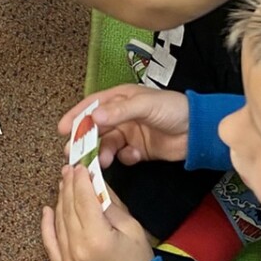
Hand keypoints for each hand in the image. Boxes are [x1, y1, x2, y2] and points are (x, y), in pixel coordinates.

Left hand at [42, 167, 153, 260]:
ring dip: (60, 200)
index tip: (80, 165)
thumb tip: (95, 182)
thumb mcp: (132, 228)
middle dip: (69, 185)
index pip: (83, 200)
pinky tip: (47, 209)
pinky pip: (49, 243)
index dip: (80, 180)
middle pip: (68, 208)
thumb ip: (110, 204)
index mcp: (97, 238)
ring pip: (59, 222)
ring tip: (64, 184)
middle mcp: (77, 249)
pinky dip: (47, 225)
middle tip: (69, 168)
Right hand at [56, 84, 189, 168]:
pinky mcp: (139, 150)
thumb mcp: (145, 105)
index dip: (76, 116)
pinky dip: (126, 158)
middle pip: (96, 129)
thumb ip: (119, 111)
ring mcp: (130, 134)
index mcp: (120, 99)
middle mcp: (121, 116)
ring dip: (103, 153)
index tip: (61, 129)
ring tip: (103, 161)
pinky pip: (124, 156)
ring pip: (107, 145)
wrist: (198, 131)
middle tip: (73, 154)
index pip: (92, 106)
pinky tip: (135, 156)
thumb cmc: (173, 109)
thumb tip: (94, 117)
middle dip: (84, 141)